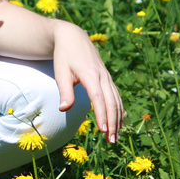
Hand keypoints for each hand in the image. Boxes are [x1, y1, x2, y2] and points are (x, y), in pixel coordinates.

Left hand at [51, 22, 122, 142]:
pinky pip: (116, 96)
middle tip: (111, 141)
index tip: (103, 131)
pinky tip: (118, 122)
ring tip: (114, 137)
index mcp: (90, 74)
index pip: (99, 98)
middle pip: (112, 102)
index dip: (102, 115)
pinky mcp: (107, 78)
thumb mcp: (61, 72)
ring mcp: (106, 77)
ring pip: (116, 100)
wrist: (72, 37)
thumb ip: (65, 91)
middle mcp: (102, 76)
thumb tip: (63, 109)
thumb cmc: (64, 55)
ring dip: (117, 119)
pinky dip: (118, 110)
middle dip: (113, 122)